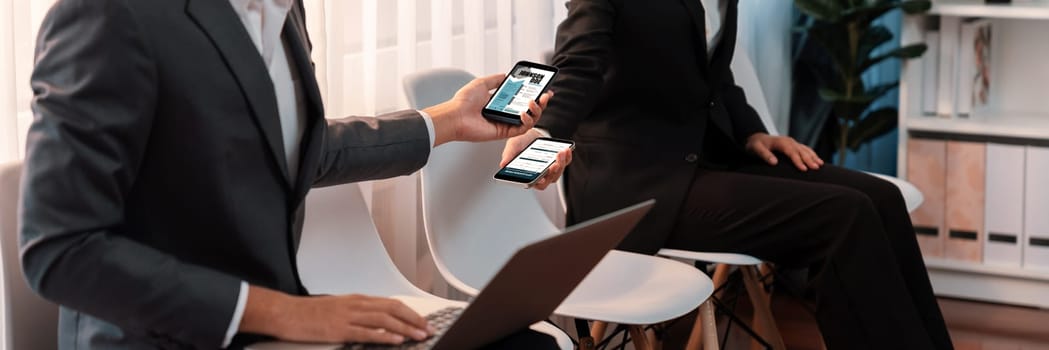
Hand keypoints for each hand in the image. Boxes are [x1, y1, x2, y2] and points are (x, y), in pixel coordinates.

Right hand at [240, 286, 433, 344]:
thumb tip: (375, 322)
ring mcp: (348, 316)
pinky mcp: (339, 329)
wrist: (286, 313)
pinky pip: (367, 332)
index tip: (422, 322)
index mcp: (356, 300)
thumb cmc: (308, 313)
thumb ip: (356, 314)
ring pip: (384, 320)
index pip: (390, 304)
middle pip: (393, 309)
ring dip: (405, 328)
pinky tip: (396, 340)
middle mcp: (356, 305)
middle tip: (428, 329)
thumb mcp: (337, 309)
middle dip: (414, 319)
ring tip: (419, 336)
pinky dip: (384, 336)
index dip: (410, 313)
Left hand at [423, 74, 553, 145]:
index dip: (535, 94)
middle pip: (529, 110)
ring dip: (536, 111)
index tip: (544, 89)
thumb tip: (506, 75)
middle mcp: (504, 113)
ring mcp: (505, 123)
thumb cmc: (464, 102)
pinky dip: (527, 121)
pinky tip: (525, 113)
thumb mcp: (481, 83)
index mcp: (500, 103)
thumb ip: (495, 80)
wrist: (455, 115)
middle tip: (546, 95)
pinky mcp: (503, 133)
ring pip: (529, 120)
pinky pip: (521, 129)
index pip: (522, 99)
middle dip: (541, 103)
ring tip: (534, 102)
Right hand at [501, 129, 572, 189]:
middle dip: (553, 172)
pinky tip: (566, 149)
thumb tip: (502, 165)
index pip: (535, 184)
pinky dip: (567, 157)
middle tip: (553, 164)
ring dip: (561, 163)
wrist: (529, 133)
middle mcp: (540, 174)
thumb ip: (508, 155)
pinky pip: (565, 162)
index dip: (539, 183)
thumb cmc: (520, 142)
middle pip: (549, 179)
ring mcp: (550, 168)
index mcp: (528, 174)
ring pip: (558, 171)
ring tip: (560, 152)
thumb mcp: (512, 146)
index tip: (542, 177)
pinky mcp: (558, 161)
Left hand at [745, 133, 823, 170]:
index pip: (791, 152)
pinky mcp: (794, 145)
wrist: (756, 138)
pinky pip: (805, 149)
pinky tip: (818, 160)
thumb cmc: (756, 145)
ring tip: (820, 165)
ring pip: (805, 149)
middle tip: (815, 168)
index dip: (798, 160)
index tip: (803, 169)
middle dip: (809, 159)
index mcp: (781, 142)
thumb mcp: (756, 149)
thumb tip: (774, 162)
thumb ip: (765, 155)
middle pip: (801, 151)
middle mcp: (789, 141)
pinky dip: (812, 154)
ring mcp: (792, 142)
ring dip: (813, 157)